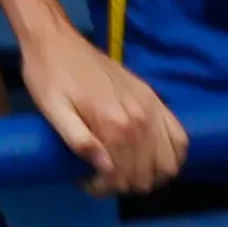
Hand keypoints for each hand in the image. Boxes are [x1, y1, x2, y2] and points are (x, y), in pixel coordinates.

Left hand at [16, 25, 180, 192]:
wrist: (55, 39)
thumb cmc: (47, 76)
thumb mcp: (51, 109)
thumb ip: (78, 140)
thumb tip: (106, 168)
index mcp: (114, 124)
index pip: (121, 176)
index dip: (103, 187)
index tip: (86, 182)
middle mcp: (140, 118)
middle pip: (146, 174)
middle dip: (124, 184)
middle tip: (102, 177)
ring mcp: (151, 107)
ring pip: (168, 163)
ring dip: (149, 175)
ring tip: (124, 171)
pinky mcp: (154, 98)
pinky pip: (180, 137)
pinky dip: (173, 156)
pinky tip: (155, 159)